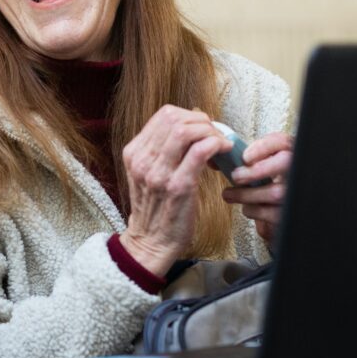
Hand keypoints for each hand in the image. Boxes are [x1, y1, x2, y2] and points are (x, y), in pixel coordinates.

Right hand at [120, 105, 231, 276]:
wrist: (151, 242)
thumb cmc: (156, 208)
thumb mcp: (147, 173)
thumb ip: (161, 150)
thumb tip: (191, 127)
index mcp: (134, 153)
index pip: (164, 115)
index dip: (189, 116)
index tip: (202, 128)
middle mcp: (142, 160)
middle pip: (174, 118)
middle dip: (201, 121)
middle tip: (214, 135)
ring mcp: (159, 173)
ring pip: (186, 130)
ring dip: (209, 132)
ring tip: (219, 144)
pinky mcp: (178, 187)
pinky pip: (199, 151)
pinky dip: (216, 144)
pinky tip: (222, 152)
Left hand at [221, 132, 293, 244]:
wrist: (280, 218)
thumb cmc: (266, 188)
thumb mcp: (261, 169)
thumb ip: (249, 161)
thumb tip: (223, 157)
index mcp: (289, 155)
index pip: (283, 142)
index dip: (264, 146)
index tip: (245, 157)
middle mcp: (299, 172)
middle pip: (285, 162)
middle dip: (257, 170)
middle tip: (236, 176)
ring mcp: (298, 193)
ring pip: (275, 192)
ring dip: (246, 194)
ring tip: (229, 194)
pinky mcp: (292, 214)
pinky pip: (272, 213)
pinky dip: (254, 210)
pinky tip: (247, 207)